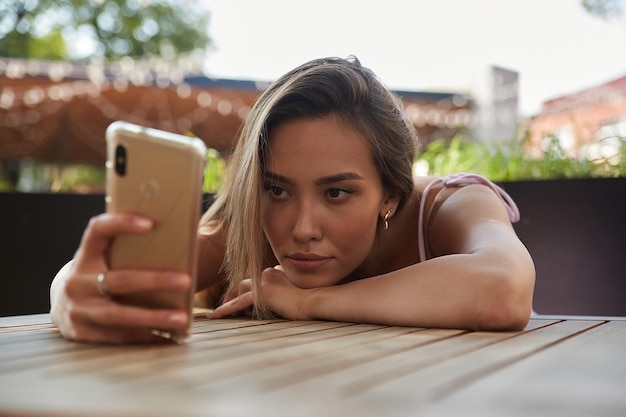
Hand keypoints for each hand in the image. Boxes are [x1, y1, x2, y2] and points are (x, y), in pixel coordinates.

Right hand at [50, 213, 191, 343]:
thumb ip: (126, 251)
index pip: (98, 230)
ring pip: (119, 315)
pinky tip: (167, 336)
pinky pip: (118, 336)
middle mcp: (77, 281)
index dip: (122, 224)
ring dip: (154, 317)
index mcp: (85, 255)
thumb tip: (179, 245)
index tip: (151, 223)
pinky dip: (145, 336)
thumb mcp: (102, 259)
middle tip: (186, 281)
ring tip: (182, 318)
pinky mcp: (81, 332)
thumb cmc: (98, 275)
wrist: (62, 306)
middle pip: (120, 280)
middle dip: (155, 281)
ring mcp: (77, 309)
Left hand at [210, 266, 311, 319]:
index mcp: (274, 272)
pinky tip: (216, 315)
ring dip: (227, 301)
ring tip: (218, 314)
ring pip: (239, 290)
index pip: (254, 281)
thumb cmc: (308, 300)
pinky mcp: (261, 293)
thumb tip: (278, 302)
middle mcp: (266, 273)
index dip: (246, 292)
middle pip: (243, 283)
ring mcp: (263, 281)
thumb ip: (283, 292)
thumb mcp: (293, 293)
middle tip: (224, 307)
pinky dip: (226, 308)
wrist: (313, 301)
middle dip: (233, 295)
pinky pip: (238, 301)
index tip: (241, 305)